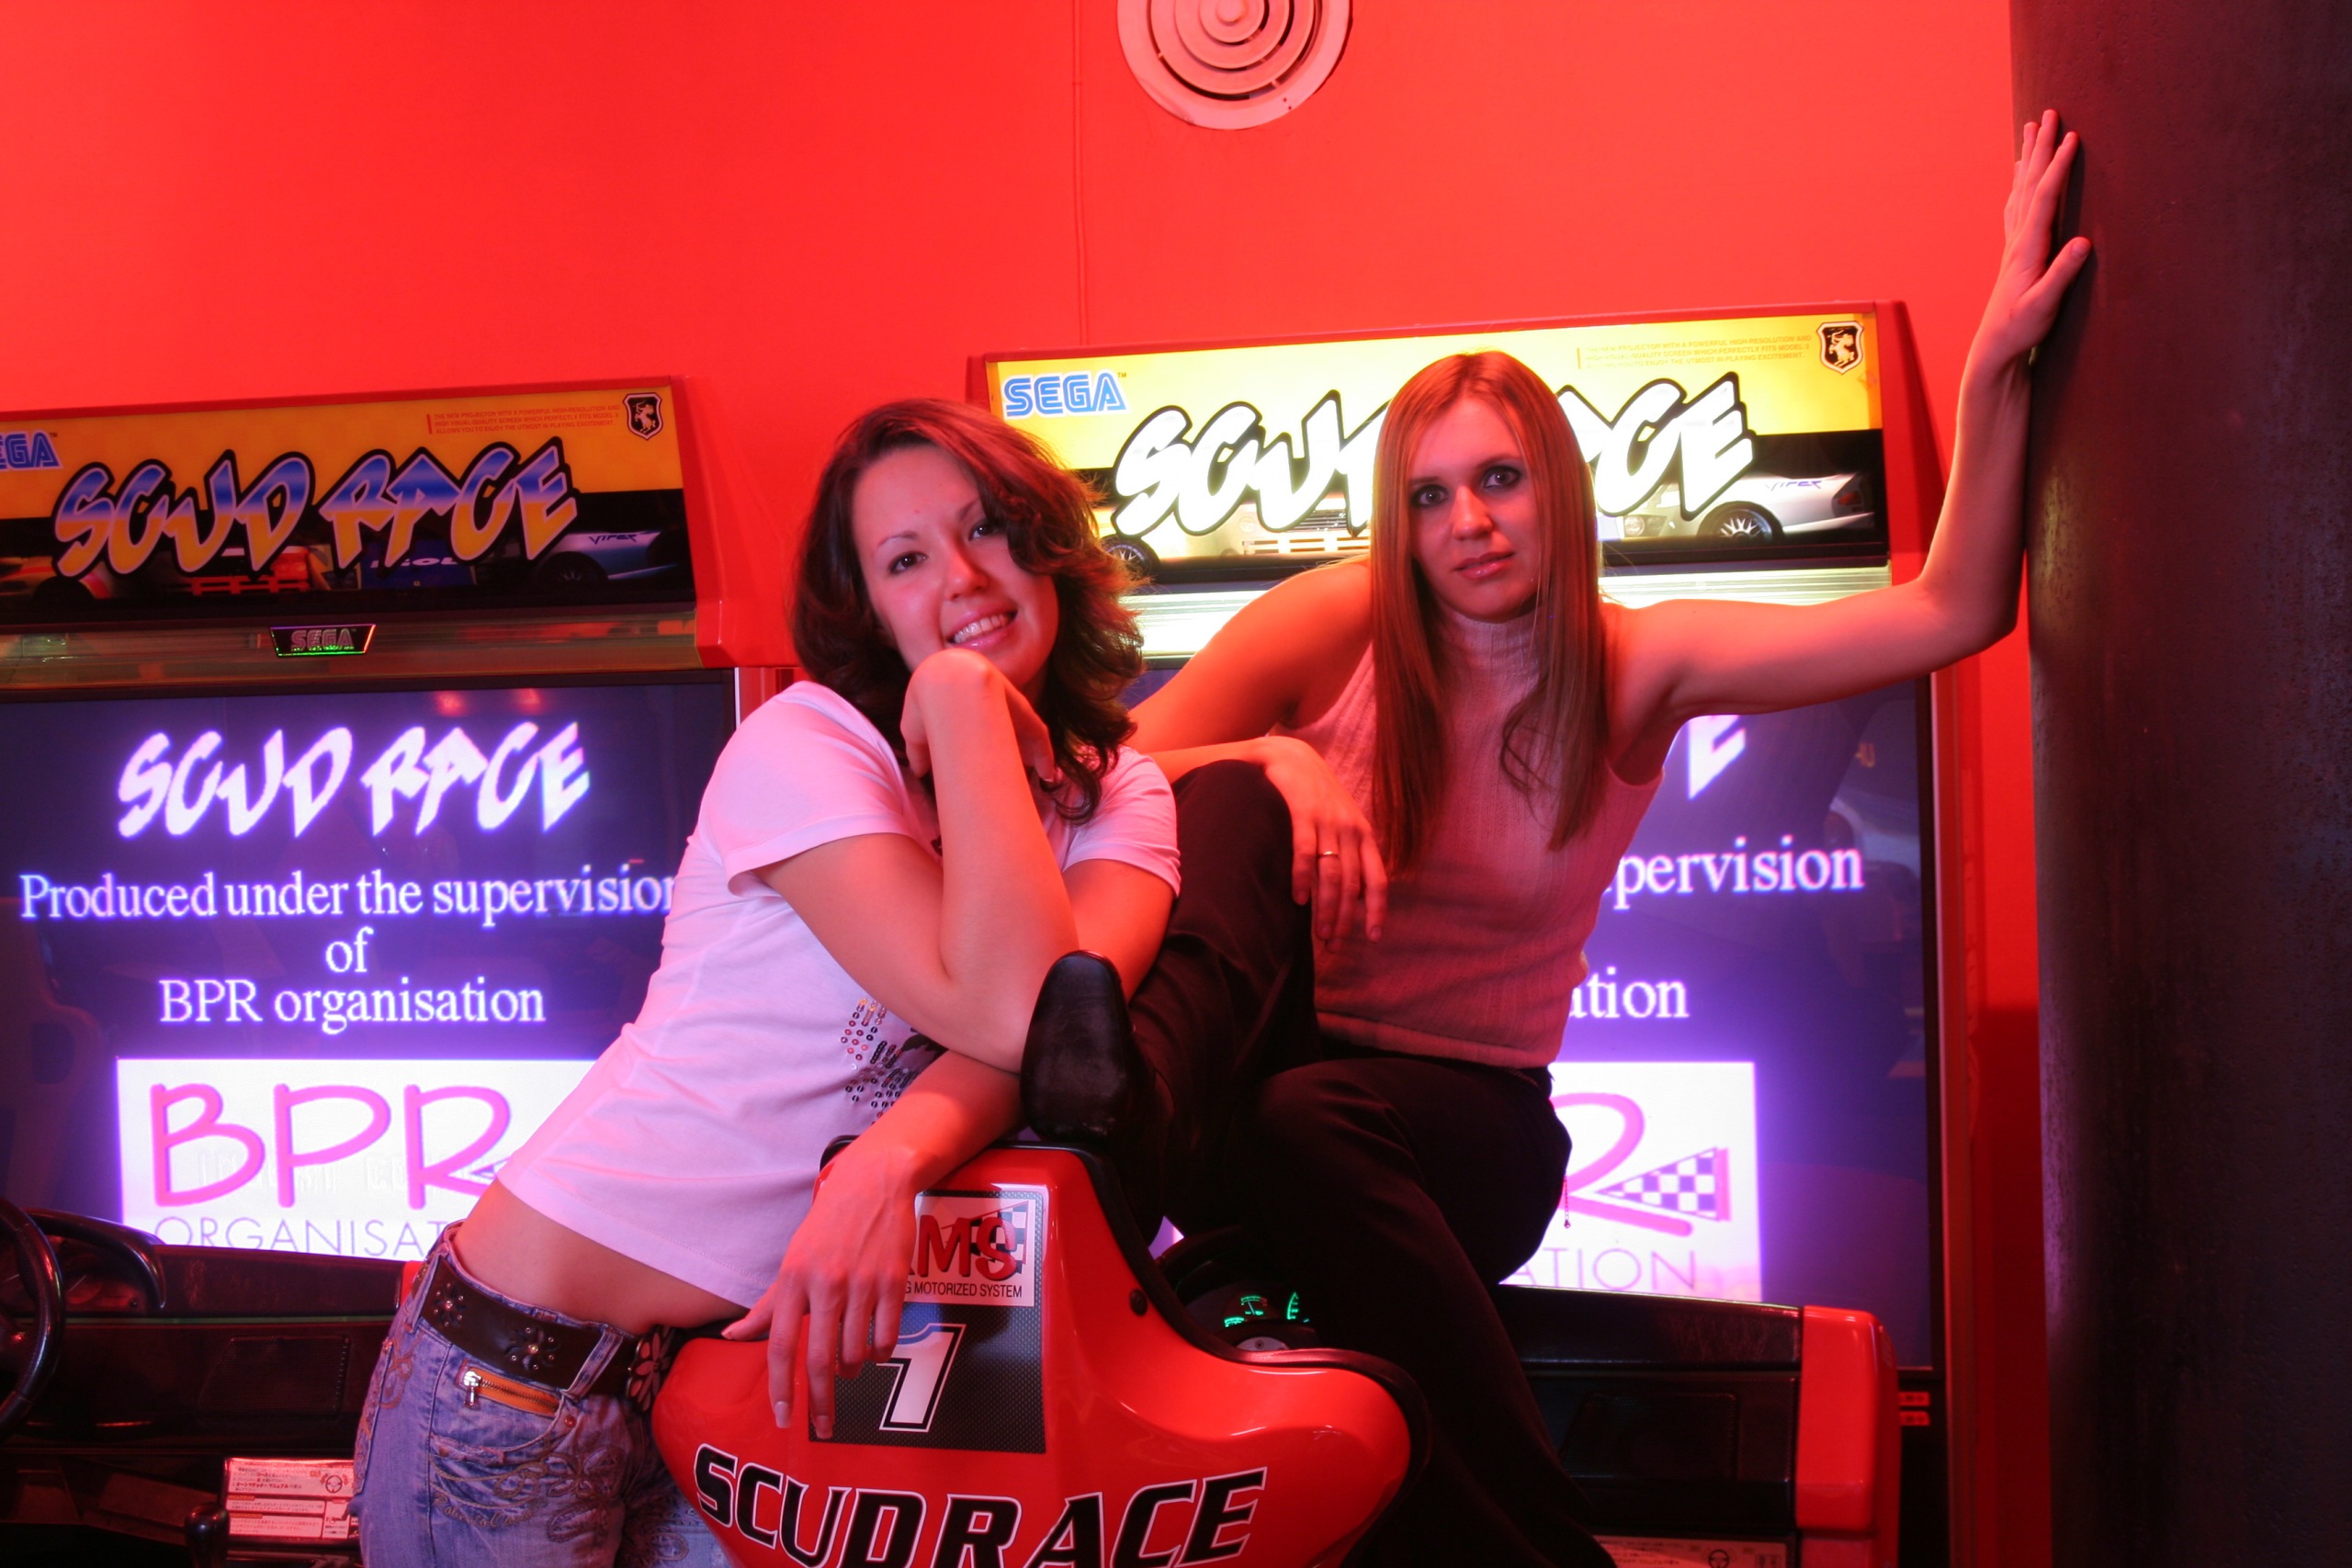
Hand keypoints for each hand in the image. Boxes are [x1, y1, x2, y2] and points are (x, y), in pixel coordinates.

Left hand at [719, 1151, 915, 1438]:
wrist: (874, 1183)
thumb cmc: (827, 1225)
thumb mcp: (792, 1260)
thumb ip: (767, 1305)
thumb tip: (732, 1337)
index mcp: (793, 1280)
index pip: (780, 1345)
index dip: (780, 1388)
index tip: (782, 1419)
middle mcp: (825, 1284)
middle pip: (820, 1359)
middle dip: (820, 1401)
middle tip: (822, 1428)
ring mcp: (862, 1283)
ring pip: (856, 1353)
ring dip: (852, 1370)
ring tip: (850, 1365)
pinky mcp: (894, 1281)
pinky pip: (886, 1337)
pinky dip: (880, 1353)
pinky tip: (875, 1348)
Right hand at [900, 648, 1061, 786]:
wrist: (943, 681)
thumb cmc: (923, 704)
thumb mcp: (914, 731)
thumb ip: (919, 751)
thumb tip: (919, 771)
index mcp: (964, 698)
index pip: (980, 721)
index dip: (983, 741)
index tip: (982, 762)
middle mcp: (991, 697)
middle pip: (1007, 726)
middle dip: (1012, 746)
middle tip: (1017, 768)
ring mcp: (1008, 702)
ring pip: (1025, 730)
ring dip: (1032, 753)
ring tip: (1039, 774)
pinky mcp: (1023, 711)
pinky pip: (1038, 734)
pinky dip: (1044, 753)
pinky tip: (1048, 771)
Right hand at [1255, 736, 1387, 945]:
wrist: (1291, 756)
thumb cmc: (1316, 796)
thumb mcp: (1342, 822)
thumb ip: (1352, 854)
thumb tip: (1359, 895)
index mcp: (1364, 834)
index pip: (1377, 879)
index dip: (1378, 909)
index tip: (1373, 937)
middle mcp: (1350, 829)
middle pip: (1352, 884)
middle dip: (1345, 919)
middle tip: (1334, 946)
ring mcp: (1327, 821)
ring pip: (1331, 873)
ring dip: (1326, 907)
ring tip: (1319, 934)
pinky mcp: (1302, 812)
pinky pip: (1304, 852)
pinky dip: (1302, 878)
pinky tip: (1298, 900)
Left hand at [1969, 110, 2092, 373]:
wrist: (1995, 347)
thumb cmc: (2021, 329)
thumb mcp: (2045, 306)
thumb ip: (2063, 275)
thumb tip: (2084, 243)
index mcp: (2028, 248)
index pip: (2046, 198)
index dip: (2059, 166)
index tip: (2072, 136)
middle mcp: (2018, 240)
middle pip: (2030, 184)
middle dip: (2041, 148)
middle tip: (2048, 113)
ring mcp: (2015, 244)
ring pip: (2022, 190)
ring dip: (2029, 158)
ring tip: (2032, 129)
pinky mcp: (2016, 252)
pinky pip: (2018, 206)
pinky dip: (2022, 183)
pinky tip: (2021, 174)